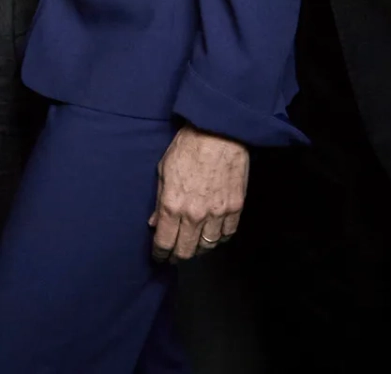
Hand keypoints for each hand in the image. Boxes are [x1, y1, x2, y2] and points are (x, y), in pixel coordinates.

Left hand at [150, 127, 248, 261]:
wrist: (219, 132)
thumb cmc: (187, 146)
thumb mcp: (163, 170)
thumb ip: (159, 200)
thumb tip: (154, 222)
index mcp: (172, 205)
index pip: (163, 243)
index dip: (160, 254)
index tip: (159, 257)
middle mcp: (194, 215)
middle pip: (185, 251)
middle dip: (177, 256)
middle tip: (174, 255)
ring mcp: (217, 214)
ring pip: (207, 246)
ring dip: (198, 249)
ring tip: (192, 245)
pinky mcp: (235, 208)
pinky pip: (227, 235)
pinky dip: (218, 239)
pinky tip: (212, 235)